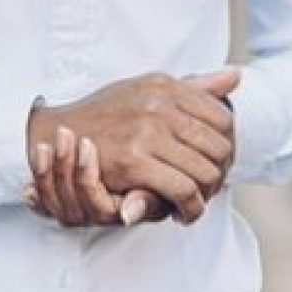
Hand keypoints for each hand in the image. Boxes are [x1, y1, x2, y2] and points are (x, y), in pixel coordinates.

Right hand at [23, 70, 241, 226]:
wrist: (54, 132)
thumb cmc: (104, 115)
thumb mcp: (147, 90)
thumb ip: (192, 87)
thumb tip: (236, 77)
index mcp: (165, 85)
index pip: (223, 118)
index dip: (227, 147)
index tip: (216, 164)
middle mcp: (159, 104)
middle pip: (220, 147)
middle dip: (220, 174)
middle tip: (209, 190)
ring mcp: (147, 131)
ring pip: (206, 171)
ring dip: (207, 195)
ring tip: (195, 203)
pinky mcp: (133, 161)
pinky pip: (183, 190)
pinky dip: (190, 208)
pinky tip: (183, 214)